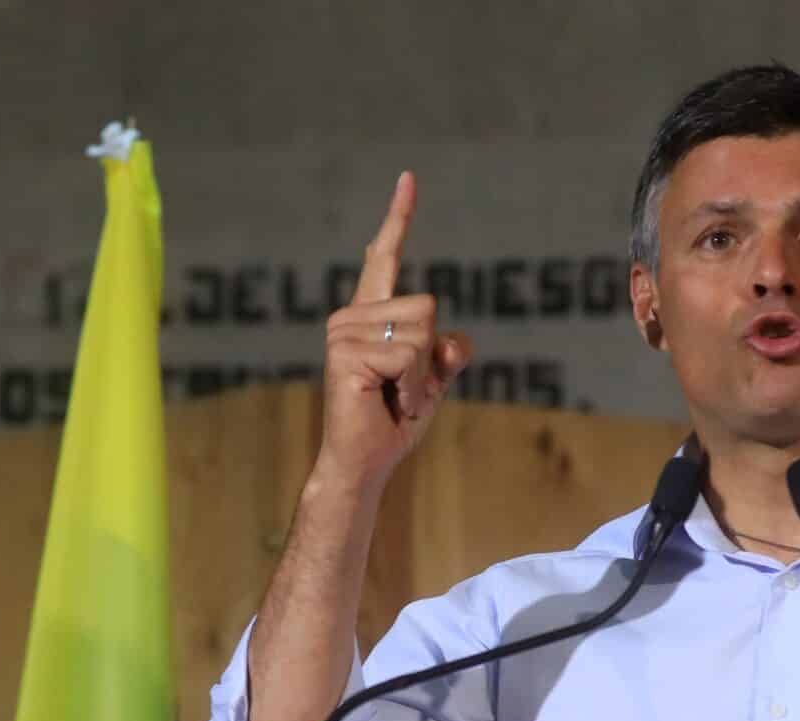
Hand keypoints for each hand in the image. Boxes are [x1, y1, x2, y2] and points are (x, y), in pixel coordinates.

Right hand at [318, 171, 474, 487]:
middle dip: (431, 355)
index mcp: (371, 314)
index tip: (409, 178)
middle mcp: (352, 314)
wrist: (366, 462)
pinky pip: (409, 355)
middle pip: (428, 305)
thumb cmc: (394, 421)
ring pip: (422, 331)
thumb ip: (447, 355)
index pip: (383, 257)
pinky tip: (392, 402)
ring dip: (422, 375)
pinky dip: (415, 387)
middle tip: (404, 388)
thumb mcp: (433, 382)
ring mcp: (344, 331)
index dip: (398, 218)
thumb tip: (455, 341)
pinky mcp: (346, 352)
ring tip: (395, 397)